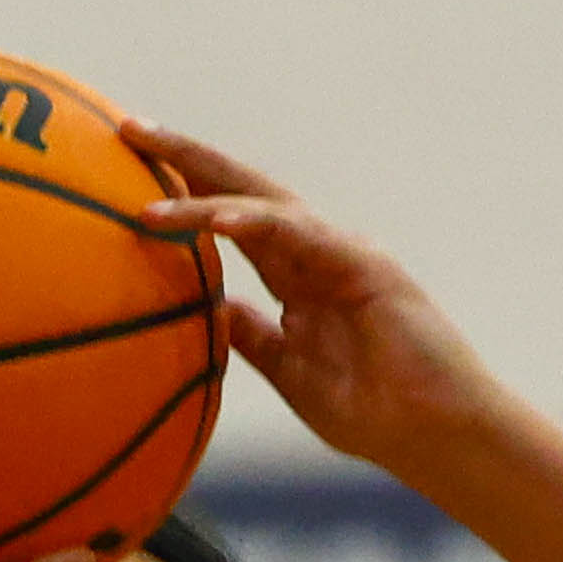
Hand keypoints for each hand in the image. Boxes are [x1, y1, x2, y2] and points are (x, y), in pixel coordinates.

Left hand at [124, 124, 503, 478]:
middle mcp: (317, 251)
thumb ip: (254, 338)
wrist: (433, 434)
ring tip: (149, 190)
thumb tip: (213, 312)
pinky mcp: (364, 266)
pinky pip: (300, 236)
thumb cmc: (372, 413)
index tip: (128, 177)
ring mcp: (341, 252)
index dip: (184, 195)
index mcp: (298, 274)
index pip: (232, 222)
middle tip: (128, 127)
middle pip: (242, 190)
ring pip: (264, 204)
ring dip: (206, 190)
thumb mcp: (291, 372)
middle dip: (186, 157)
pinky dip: (255, 223)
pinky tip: (214, 219)